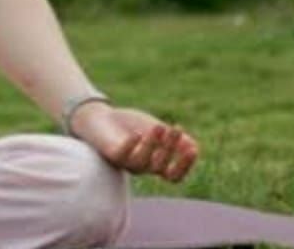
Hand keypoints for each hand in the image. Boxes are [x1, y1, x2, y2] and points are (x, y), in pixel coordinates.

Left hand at [67, 103, 198, 182]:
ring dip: (153, 145)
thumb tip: (194, 146)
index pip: (173, 176)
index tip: (193, 149)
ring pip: (143, 163)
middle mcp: (141, 167)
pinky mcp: (111, 154)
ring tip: (158, 126)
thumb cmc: (129, 125)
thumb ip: (172, 139)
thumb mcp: (155, 129)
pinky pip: (122, 156)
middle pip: (161, 167)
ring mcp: (126, 162)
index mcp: (154, 164)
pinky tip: (137, 134)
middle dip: (170, 148)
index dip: (184, 166)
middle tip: (175, 128)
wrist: (100, 117)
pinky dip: (131, 146)